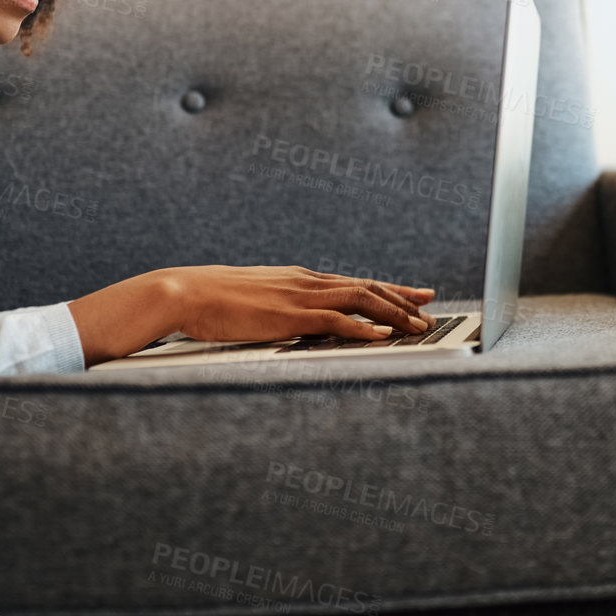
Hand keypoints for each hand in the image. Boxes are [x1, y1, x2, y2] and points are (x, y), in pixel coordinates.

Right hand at [162, 265, 437, 343]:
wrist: (185, 292)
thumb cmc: (212, 300)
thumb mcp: (255, 300)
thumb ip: (280, 307)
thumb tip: (295, 322)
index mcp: (299, 278)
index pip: (355, 282)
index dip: (388, 288)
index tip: (414, 295)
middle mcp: (306, 282)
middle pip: (367, 286)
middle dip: (402, 298)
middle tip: (430, 309)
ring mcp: (299, 296)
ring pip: (360, 299)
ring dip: (393, 313)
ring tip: (418, 326)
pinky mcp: (289, 316)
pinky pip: (336, 321)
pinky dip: (364, 328)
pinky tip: (383, 337)